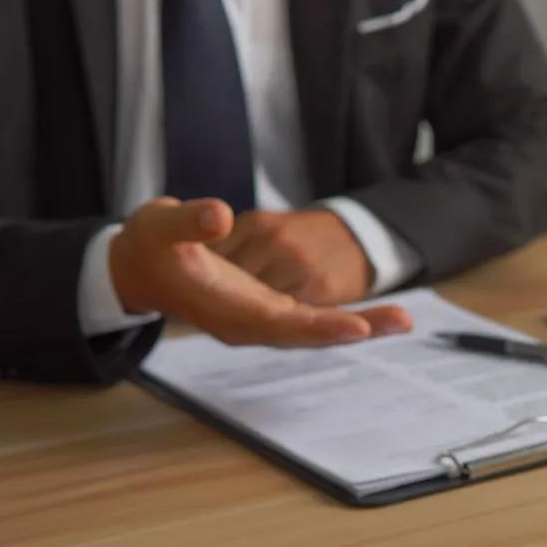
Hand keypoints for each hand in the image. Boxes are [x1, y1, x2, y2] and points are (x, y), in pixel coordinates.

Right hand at [110, 197, 411, 345]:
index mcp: (227, 313)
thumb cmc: (148, 247)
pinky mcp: (272, 305)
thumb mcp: (158, 226)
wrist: (142, 267)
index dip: (318, 327)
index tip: (356, 326)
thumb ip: (186, 222)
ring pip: (318, 326)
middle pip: (310, 332)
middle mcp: (251, 323)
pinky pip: (315, 316)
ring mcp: (264, 317)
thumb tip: (218, 214)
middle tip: (403, 320)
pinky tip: (380, 314)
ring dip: (361, 325)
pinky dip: (346, 315)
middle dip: (357, 328)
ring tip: (404, 318)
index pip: (279, 324)